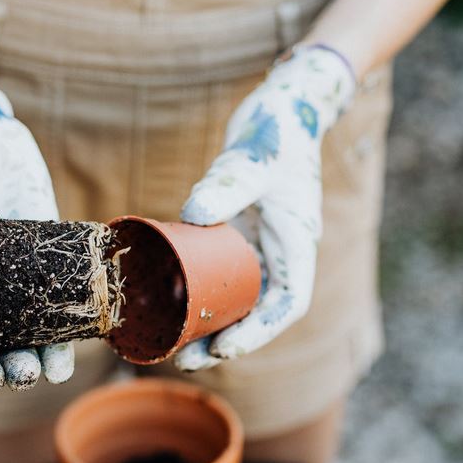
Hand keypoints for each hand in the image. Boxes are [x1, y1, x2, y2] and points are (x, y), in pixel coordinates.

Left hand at [175, 45, 355, 371]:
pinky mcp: (236, 232)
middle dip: (224, 339)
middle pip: (256, 311)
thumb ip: (228, 183)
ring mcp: (258, 244)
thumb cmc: (278, 129)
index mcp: (296, 244)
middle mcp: (279, 251)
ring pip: (236, 296)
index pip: (285, 304)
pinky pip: (218, 271)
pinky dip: (197, 291)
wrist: (282, 104)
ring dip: (208, 323)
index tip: (223, 348)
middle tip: (184, 358)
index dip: (257, 333)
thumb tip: (191, 214)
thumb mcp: (253, 157)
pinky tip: (166, 302)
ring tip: (171, 344)